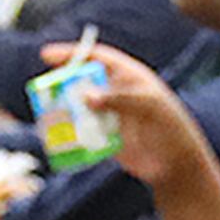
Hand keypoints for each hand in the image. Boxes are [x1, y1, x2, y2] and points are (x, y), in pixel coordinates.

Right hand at [48, 44, 216, 196]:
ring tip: (47, 117)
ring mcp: (109, 116)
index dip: (72, 54)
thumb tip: (85, 95)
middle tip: (43, 91)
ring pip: (78, 109)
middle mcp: (116, 93)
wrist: (177, 165)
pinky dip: (70, 136)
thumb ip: (119, 99)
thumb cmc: (171, 128)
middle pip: (81, 82)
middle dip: (61, 85)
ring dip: (62, 112)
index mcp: (129, 76)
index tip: (46, 55)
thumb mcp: (149, 107)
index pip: (97, 58)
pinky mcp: (105, 139)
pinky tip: (59, 140)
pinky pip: (82, 134)